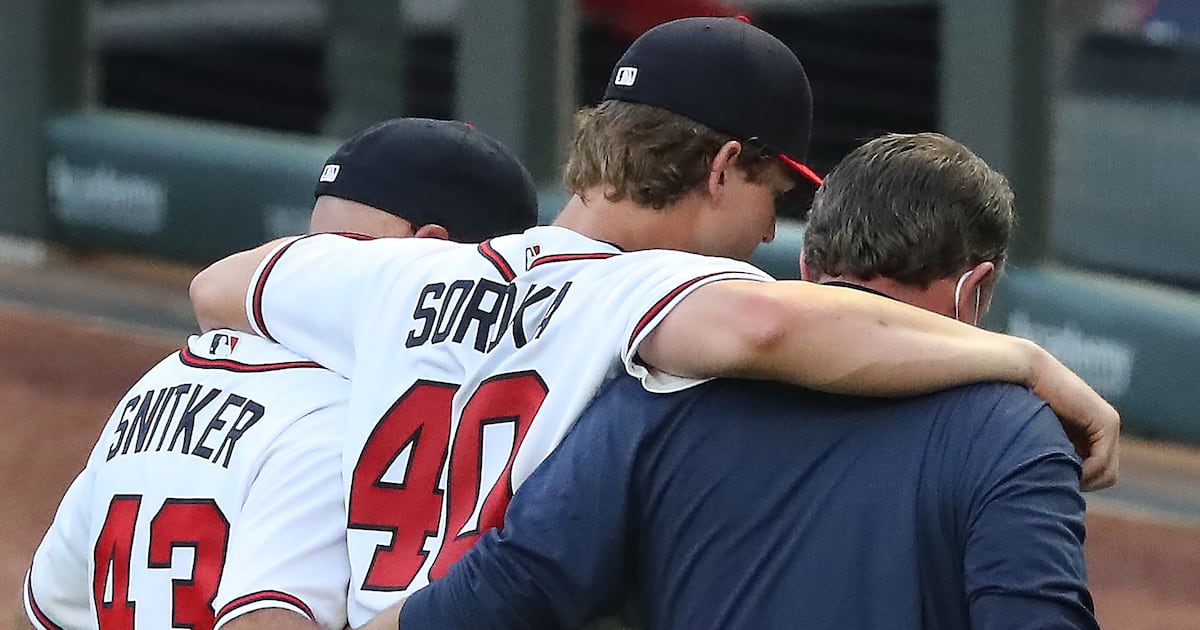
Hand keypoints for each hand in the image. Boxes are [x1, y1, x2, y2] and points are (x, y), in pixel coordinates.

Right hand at [1029, 348, 1119, 490]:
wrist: (1027, 370)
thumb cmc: (1022, 400)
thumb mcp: (1040, 435)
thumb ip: (1050, 452)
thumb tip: (1048, 483)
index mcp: (1091, 430)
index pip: (1097, 472)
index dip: (1076, 481)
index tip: (1051, 477)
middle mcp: (1106, 427)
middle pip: (1105, 476)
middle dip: (1082, 483)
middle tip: (1055, 479)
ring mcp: (1109, 423)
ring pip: (1108, 473)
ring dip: (1083, 480)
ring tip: (1056, 472)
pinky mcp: (1107, 421)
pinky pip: (1102, 462)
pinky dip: (1084, 471)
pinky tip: (1062, 464)